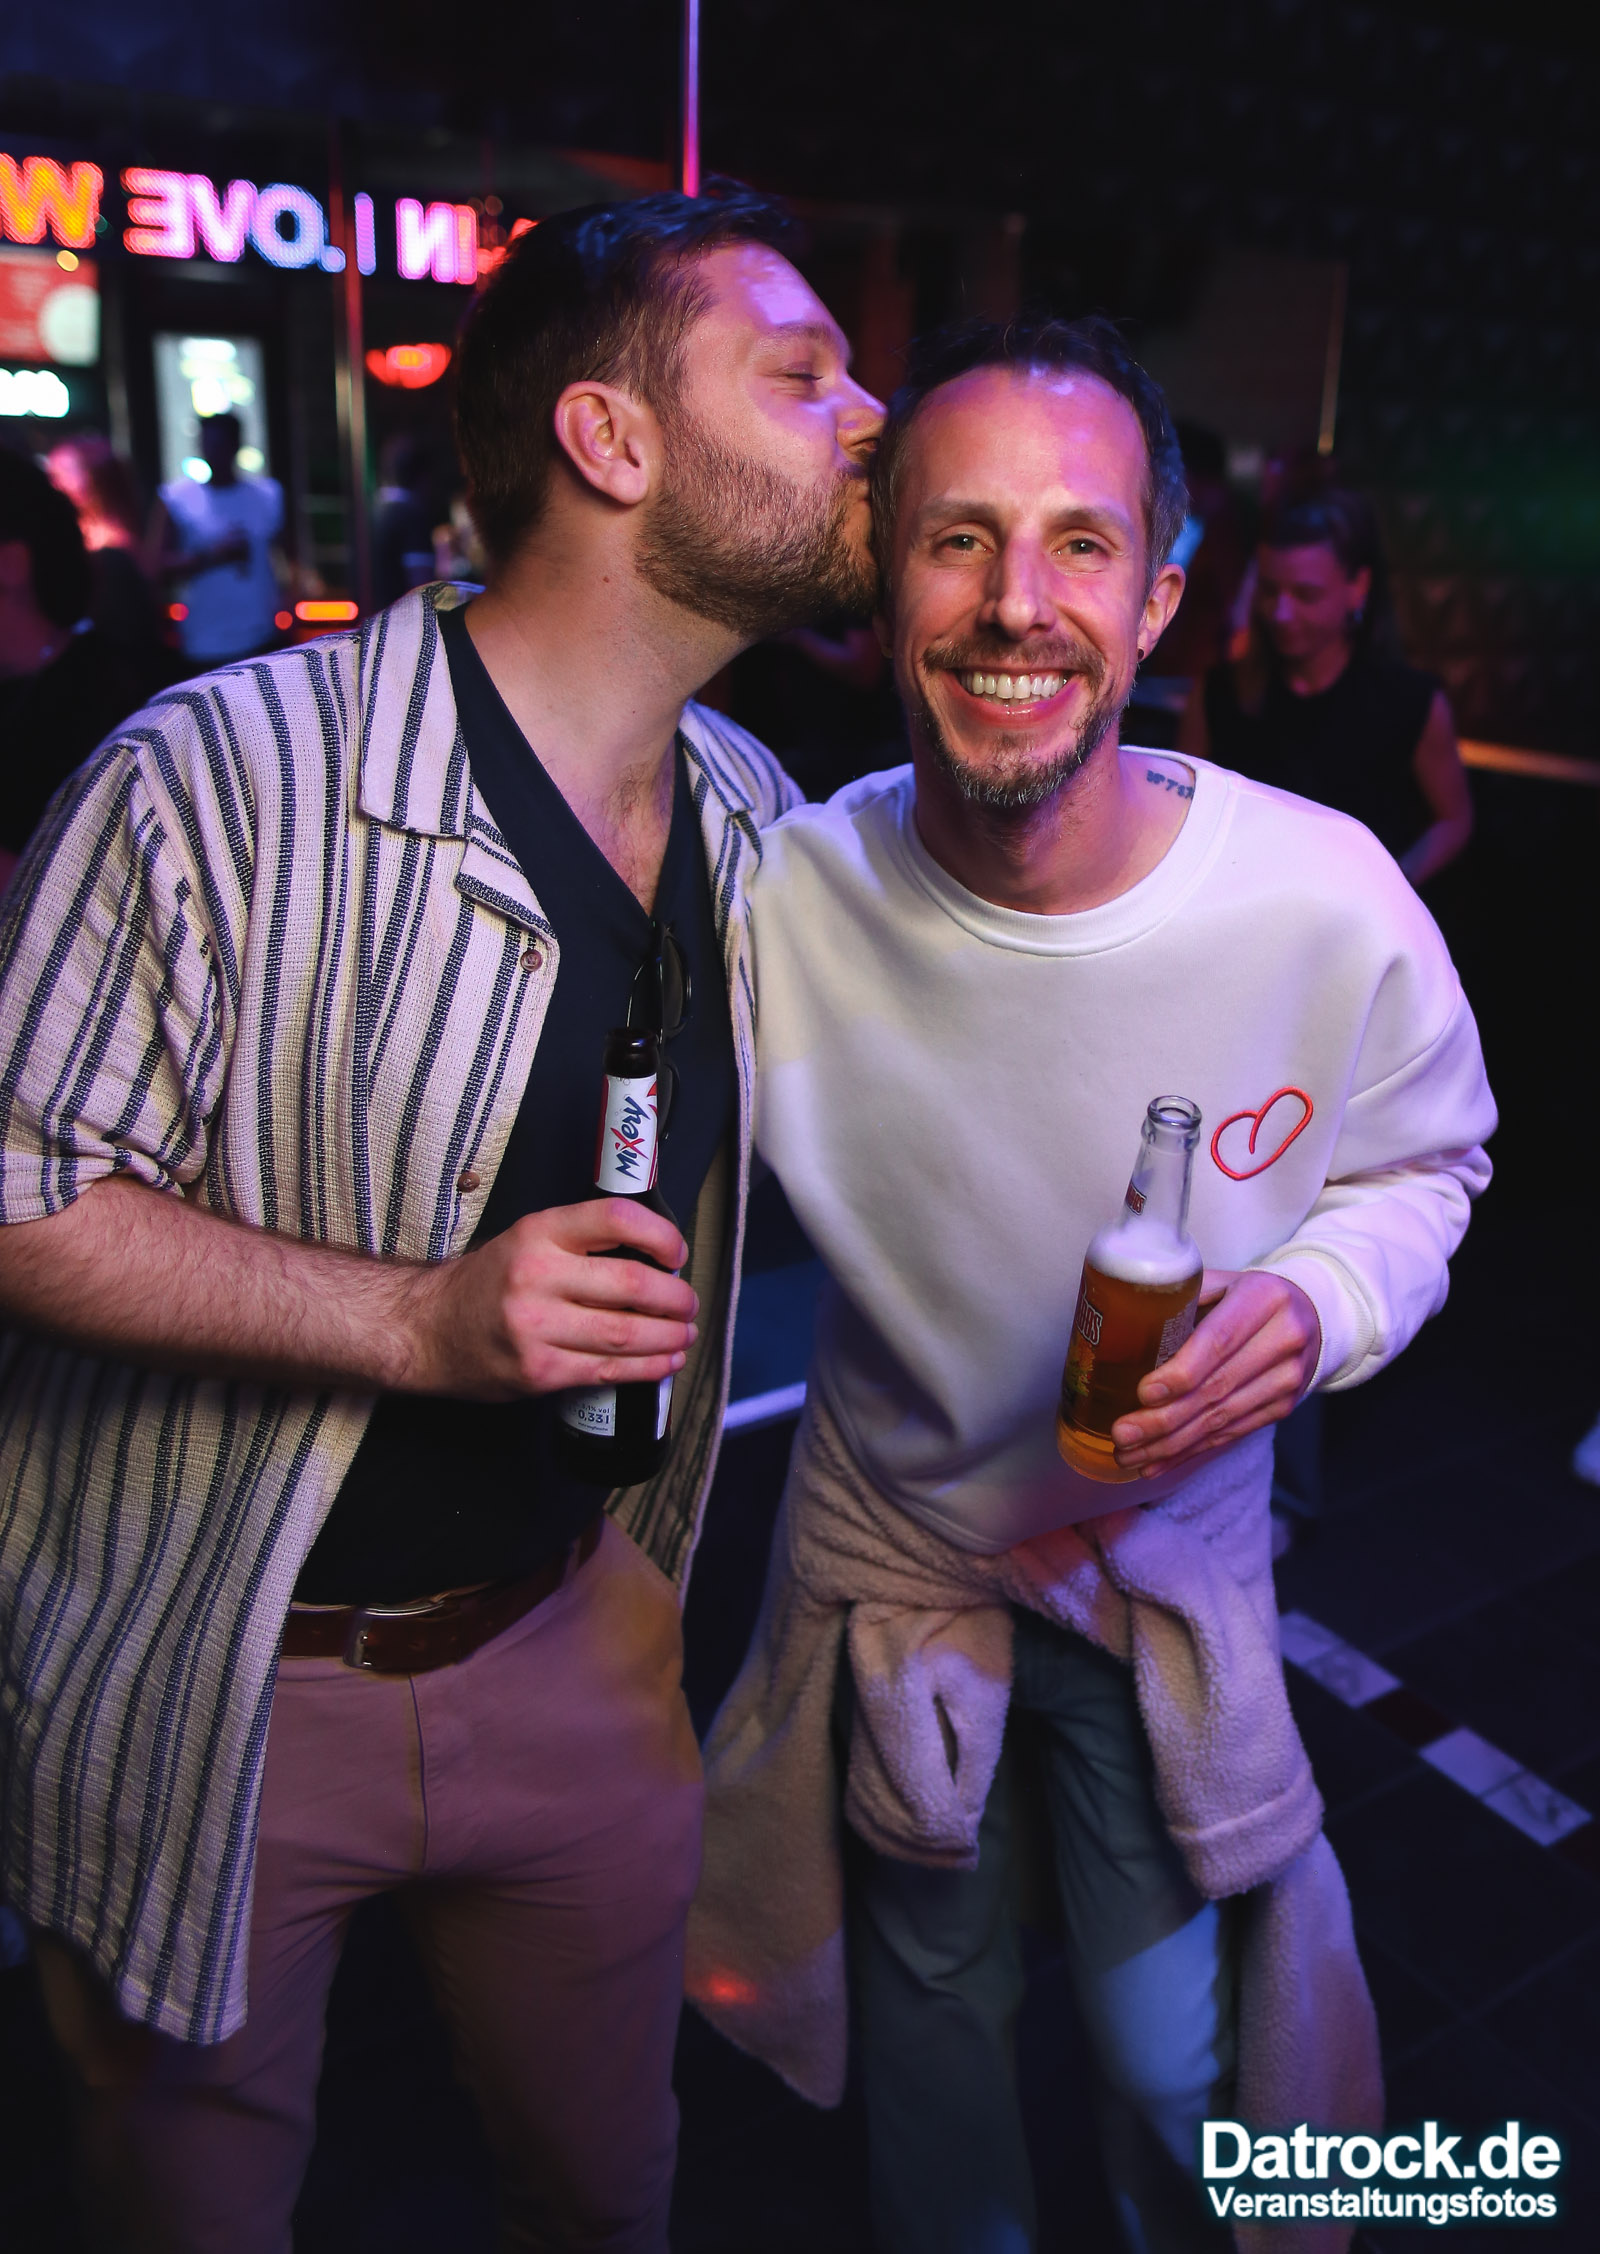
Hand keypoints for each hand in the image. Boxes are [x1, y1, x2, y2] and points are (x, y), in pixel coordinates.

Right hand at [403, 1198, 696, 1401]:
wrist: (426, 1330)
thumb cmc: (486, 1283)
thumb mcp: (525, 1240)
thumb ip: (580, 1243)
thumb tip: (654, 1259)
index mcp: (538, 1233)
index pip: (615, 1220)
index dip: (659, 1236)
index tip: (676, 1253)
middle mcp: (536, 1276)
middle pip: (630, 1285)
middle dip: (675, 1298)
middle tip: (688, 1302)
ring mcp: (536, 1328)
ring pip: (625, 1333)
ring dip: (668, 1336)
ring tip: (684, 1332)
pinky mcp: (538, 1371)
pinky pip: (607, 1370)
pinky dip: (646, 1368)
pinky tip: (664, 1361)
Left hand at [1109, 1268, 1320, 1478]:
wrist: (1312, 1316)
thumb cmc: (1248, 1296)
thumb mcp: (1223, 1280)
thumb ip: (1183, 1295)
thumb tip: (1124, 1319)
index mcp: (1263, 1299)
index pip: (1218, 1341)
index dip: (1181, 1372)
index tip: (1144, 1393)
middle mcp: (1282, 1340)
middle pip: (1217, 1388)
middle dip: (1165, 1419)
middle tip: (1122, 1434)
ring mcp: (1287, 1379)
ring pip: (1222, 1419)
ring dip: (1170, 1444)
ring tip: (1128, 1454)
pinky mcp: (1282, 1407)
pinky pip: (1230, 1434)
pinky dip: (1190, 1451)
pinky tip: (1157, 1463)